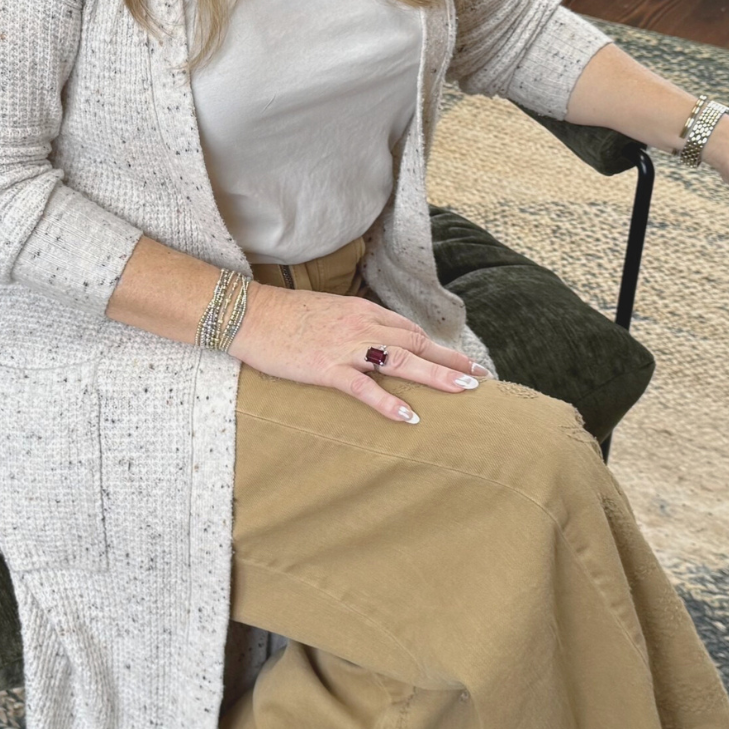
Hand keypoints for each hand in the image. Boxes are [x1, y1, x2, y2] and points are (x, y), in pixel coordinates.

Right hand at [230, 282, 491, 422]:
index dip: (437, 347)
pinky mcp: (326, 367)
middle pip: (416, 343)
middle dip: (450, 360)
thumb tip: (373, 341)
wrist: (249, 315)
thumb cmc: (283, 316)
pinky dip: (389, 402)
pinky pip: (364, 387)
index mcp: (362, 311)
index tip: (459, 360)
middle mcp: (361, 325)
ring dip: (436, 375)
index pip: (409, 330)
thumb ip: (353, 325)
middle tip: (479, 376)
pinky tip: (409, 417)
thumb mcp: (326, 313)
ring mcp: (345, 347)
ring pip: (401, 361)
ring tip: (465, 390)